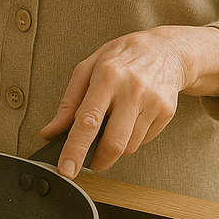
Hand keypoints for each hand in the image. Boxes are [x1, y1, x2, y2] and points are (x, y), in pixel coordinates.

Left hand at [39, 26, 218, 178]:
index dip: (75, 149)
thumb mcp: (88, 67)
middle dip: (98, 161)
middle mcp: (132, 90)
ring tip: (114, 124)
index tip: (66, 169)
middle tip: (90, 161)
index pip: (88, 120)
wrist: (166, 50)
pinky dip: (131, 139)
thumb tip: (51, 131)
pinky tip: (131, 119)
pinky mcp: (166, 112)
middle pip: (113, 143)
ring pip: (129, 147)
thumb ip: (69, 102)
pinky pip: (143, 141)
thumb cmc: (122, 57)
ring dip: (115, 147)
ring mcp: (152, 102)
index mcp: (107, 76)